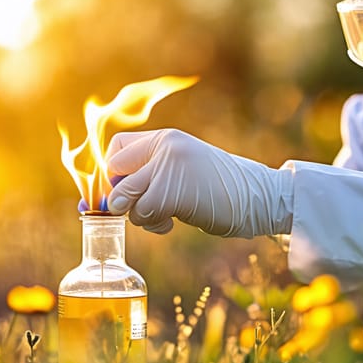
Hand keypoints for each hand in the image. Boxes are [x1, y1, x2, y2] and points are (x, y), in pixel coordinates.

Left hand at [105, 129, 293, 237]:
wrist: (257, 197)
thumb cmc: (218, 189)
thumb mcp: (181, 172)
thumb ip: (148, 177)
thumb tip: (105, 201)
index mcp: (166, 138)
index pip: (116, 149)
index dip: (113, 175)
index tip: (125, 193)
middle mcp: (165, 146)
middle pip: (115, 172)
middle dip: (121, 197)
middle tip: (142, 208)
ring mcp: (170, 166)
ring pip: (127, 196)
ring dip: (140, 215)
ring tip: (164, 215)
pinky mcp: (174, 190)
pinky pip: (143, 212)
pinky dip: (154, 224)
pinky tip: (172, 222)